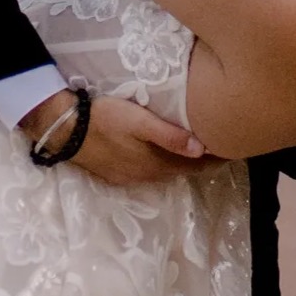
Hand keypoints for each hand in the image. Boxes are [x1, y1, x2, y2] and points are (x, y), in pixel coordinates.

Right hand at [20, 89, 215, 185]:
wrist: (63, 129)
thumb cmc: (103, 118)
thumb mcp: (138, 121)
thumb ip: (169, 135)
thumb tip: (201, 149)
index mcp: (155, 164)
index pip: (194, 167)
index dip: (214, 161)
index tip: (233, 151)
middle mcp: (145, 176)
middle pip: (181, 172)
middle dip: (202, 164)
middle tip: (221, 150)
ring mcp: (129, 177)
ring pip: (165, 174)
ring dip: (182, 165)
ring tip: (198, 154)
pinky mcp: (115, 174)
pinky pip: (147, 173)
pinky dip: (163, 166)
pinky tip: (163, 158)